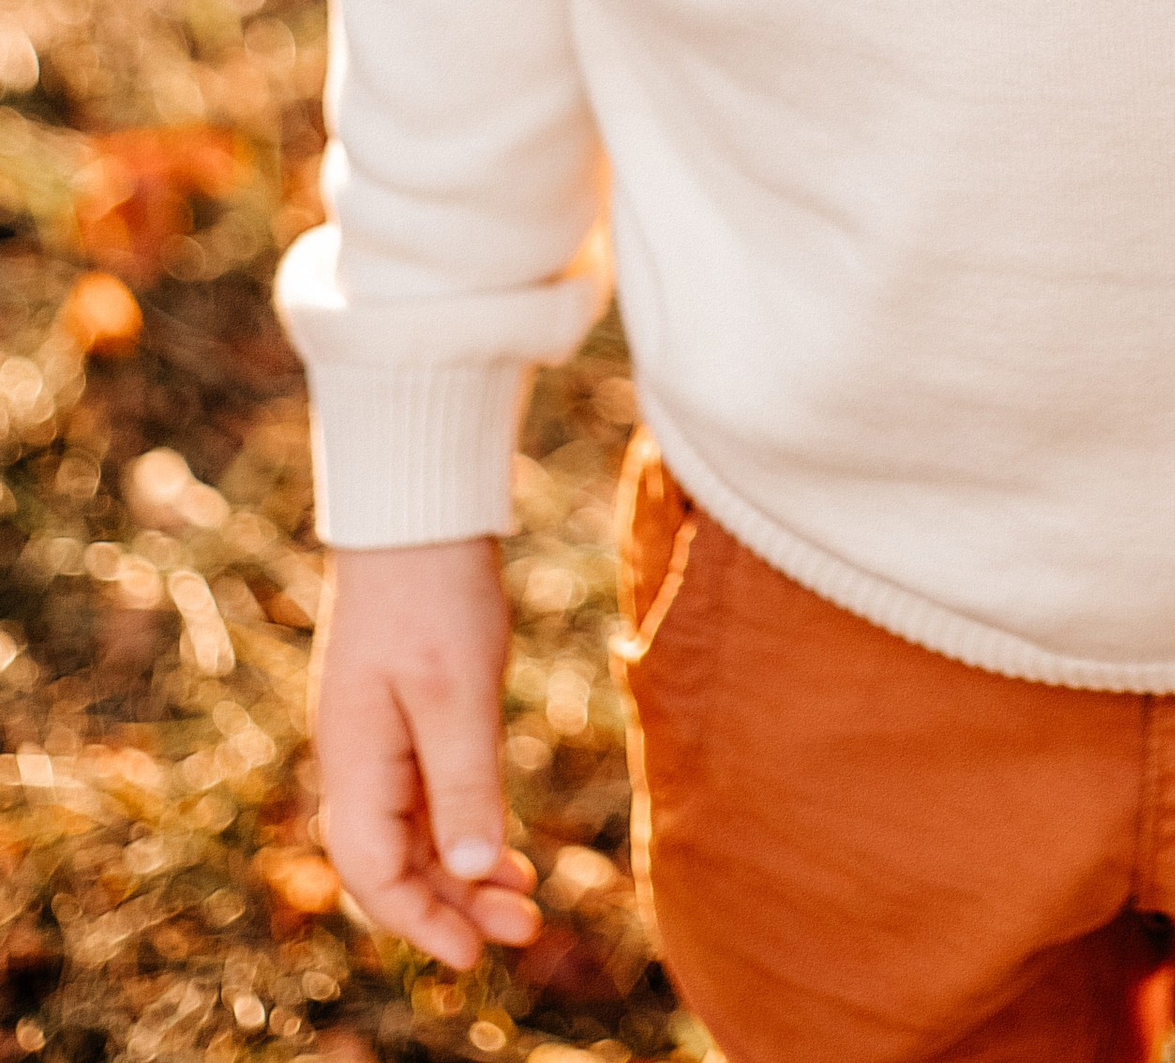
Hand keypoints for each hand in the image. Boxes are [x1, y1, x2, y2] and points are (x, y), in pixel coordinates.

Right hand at [312, 538, 542, 968]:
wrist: (419, 512)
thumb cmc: (433, 594)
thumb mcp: (456, 691)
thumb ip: (462, 781)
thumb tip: (469, 870)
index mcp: (355, 758)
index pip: (373, 868)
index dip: (420, 918)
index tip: (471, 955)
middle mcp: (359, 756)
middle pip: (394, 859)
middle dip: (452, 905)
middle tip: (520, 931)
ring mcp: (382, 734)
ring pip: (417, 829)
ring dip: (465, 871)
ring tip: (525, 900)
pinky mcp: (411, 711)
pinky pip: (431, 793)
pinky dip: (466, 826)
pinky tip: (504, 848)